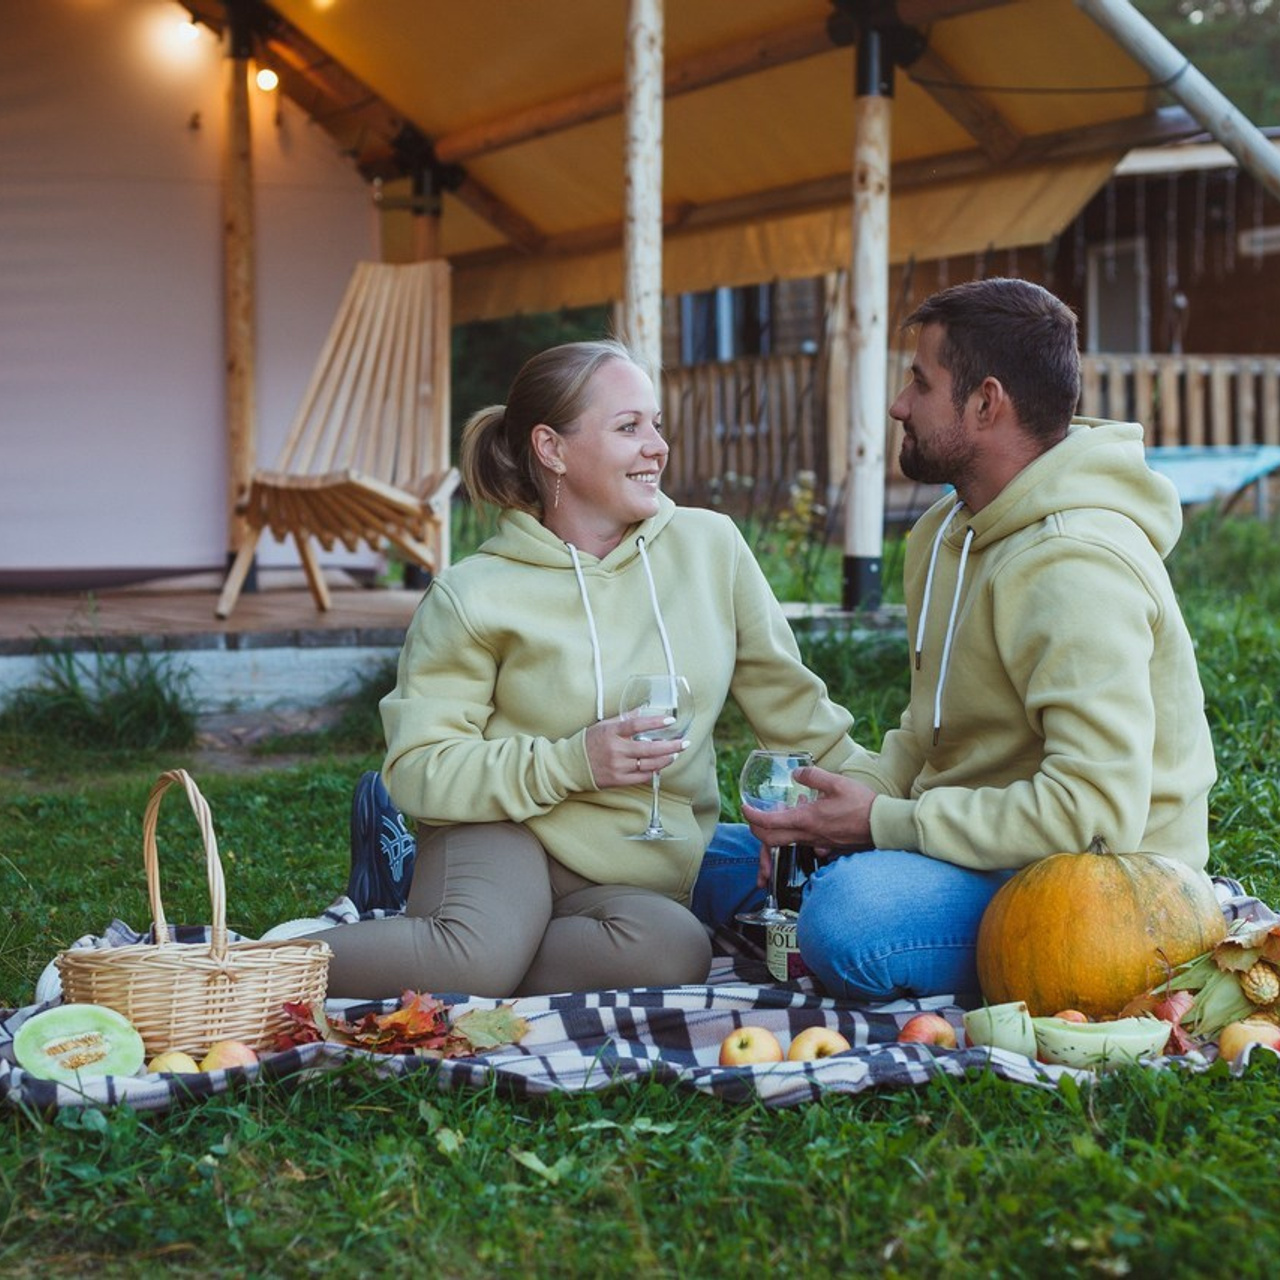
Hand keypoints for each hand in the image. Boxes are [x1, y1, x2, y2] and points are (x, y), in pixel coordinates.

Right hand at [585, 712, 686, 788]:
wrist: (571, 766)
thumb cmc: (588, 742)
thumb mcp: (604, 725)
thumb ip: (624, 719)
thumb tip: (644, 709)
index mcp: (611, 733)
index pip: (636, 725)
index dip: (655, 722)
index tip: (670, 719)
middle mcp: (616, 750)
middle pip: (649, 748)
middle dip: (670, 746)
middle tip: (684, 743)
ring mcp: (617, 767)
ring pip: (648, 764)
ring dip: (665, 759)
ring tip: (675, 753)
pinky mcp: (618, 780)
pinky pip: (642, 777)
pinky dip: (653, 770)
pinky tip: (660, 765)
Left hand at [741, 765, 876, 851]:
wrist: (881, 826)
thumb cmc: (861, 804)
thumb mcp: (835, 782)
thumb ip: (812, 776)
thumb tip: (796, 773)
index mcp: (806, 819)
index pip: (769, 822)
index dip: (752, 815)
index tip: (745, 807)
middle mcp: (808, 835)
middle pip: (771, 840)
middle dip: (756, 830)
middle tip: (753, 817)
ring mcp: (817, 844)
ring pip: (786, 843)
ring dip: (775, 832)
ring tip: (776, 815)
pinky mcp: (827, 847)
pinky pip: (804, 844)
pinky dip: (795, 835)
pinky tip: (803, 822)